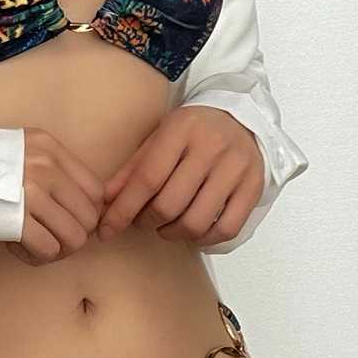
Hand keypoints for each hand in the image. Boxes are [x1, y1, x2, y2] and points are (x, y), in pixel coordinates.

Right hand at [6, 127, 105, 265]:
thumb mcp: (19, 152)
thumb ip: (51, 170)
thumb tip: (84, 208)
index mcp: (49, 147)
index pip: (95, 189)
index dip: (87, 213)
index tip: (69, 222)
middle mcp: (45, 166)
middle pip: (88, 216)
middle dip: (74, 236)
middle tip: (52, 240)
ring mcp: (30, 191)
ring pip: (74, 237)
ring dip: (58, 250)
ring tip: (36, 246)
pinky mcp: (14, 218)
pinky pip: (48, 249)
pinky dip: (37, 257)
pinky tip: (19, 250)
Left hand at [97, 106, 264, 248]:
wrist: (241, 117)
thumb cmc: (192, 131)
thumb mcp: (157, 138)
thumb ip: (131, 169)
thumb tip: (103, 203)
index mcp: (181, 129)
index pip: (147, 179)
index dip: (123, 210)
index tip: (106, 230)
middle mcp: (212, 147)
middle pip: (170, 204)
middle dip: (146, 222)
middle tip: (141, 221)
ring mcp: (236, 168)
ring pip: (197, 221)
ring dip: (172, 233)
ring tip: (164, 226)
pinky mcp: (253, 187)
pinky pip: (226, 228)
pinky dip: (204, 239)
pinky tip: (191, 231)